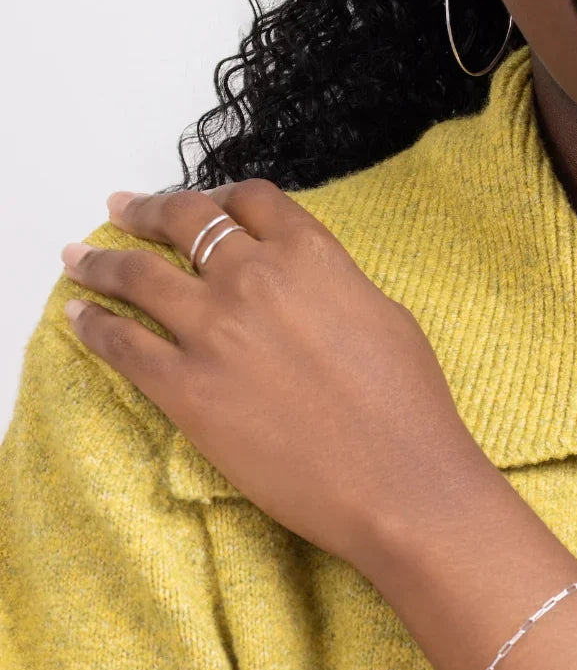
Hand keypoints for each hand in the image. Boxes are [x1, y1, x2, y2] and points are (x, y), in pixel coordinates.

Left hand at [59, 179, 487, 568]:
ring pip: (139, 275)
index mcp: (309, 252)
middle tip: (121, 206)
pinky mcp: (185, 388)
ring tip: (77, 255)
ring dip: (101, 260)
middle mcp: (254, 276)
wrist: (393, 474)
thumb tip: (302, 285)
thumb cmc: (406, 397)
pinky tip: (78, 314)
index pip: (248, 199)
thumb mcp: (380, 310)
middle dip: (146, 209)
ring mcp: (213, 330)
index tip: (200, 204)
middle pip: (184, 220)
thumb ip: (329, 282)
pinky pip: (123, 343)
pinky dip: (94, 323)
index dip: (218, 195)